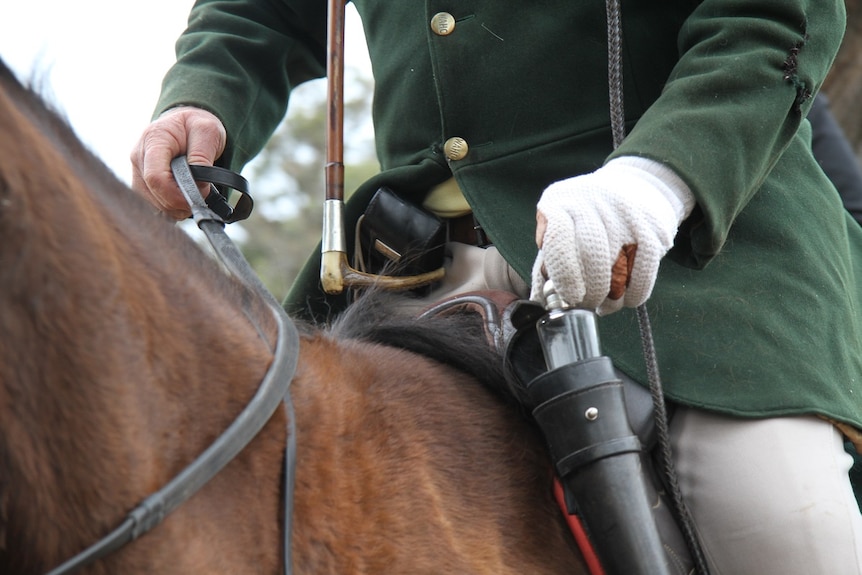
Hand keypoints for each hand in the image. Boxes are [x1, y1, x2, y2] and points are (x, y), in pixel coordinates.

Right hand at [130, 106, 226, 219]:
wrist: (185, 124)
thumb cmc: (196, 126)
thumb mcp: (207, 131)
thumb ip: (202, 156)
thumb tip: (197, 183)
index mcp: (153, 140)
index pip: (156, 177)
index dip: (175, 195)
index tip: (196, 198)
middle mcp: (139, 156)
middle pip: (153, 193)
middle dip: (179, 203)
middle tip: (200, 199)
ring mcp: (137, 171)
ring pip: (151, 203)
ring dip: (175, 208)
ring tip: (193, 197)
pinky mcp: (140, 182)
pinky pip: (152, 205)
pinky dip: (170, 208)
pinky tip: (183, 201)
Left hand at [531, 157, 693, 313]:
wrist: (636, 186)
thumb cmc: (588, 218)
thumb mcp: (561, 228)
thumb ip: (548, 262)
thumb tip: (540, 300)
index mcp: (560, 203)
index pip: (559, 239)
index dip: (564, 275)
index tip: (570, 297)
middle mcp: (592, 202)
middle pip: (592, 256)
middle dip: (590, 291)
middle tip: (587, 304)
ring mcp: (625, 213)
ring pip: (619, 266)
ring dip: (612, 297)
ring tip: (606, 305)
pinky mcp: (651, 226)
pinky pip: (644, 269)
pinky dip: (635, 292)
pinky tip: (626, 299)